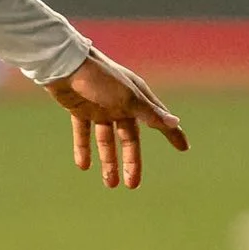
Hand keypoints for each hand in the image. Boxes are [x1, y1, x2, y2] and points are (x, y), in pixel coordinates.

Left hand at [45, 50, 187, 187]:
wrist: (64, 64)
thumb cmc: (100, 77)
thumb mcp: (127, 97)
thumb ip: (149, 113)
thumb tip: (175, 123)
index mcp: (136, 98)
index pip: (158, 120)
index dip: (171, 134)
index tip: (184, 148)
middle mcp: (120, 104)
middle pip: (129, 139)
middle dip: (131, 161)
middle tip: (133, 185)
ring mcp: (100, 108)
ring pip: (106, 140)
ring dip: (108, 161)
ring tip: (110, 184)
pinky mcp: (80, 110)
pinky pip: (83, 134)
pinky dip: (83, 149)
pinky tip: (84, 166)